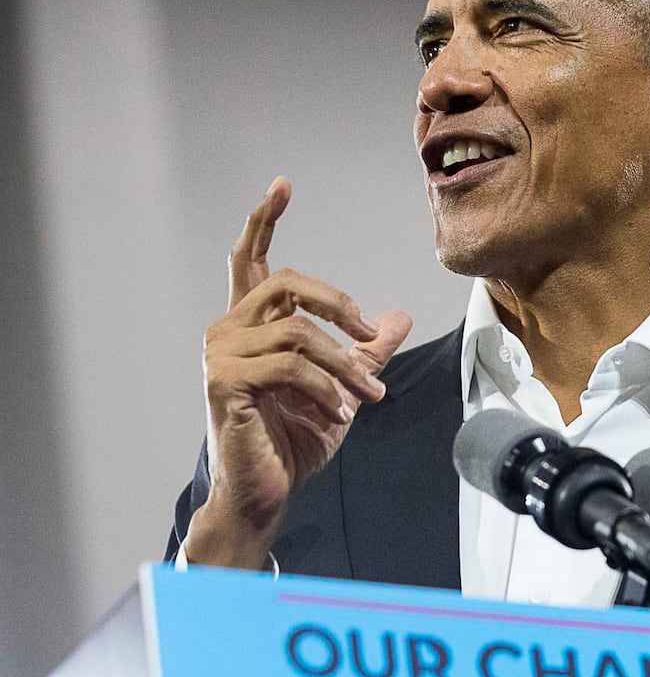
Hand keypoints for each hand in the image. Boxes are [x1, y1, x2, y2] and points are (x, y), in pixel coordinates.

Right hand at [183, 177, 412, 568]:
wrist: (266, 492)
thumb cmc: (295, 439)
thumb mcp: (343, 387)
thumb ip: (365, 351)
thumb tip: (399, 318)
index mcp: (250, 326)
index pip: (250, 260)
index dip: (264, 220)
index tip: (282, 184)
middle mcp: (228, 331)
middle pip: (288, 284)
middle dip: (338, 303)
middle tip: (369, 333)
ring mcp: (221, 355)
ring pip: (298, 331)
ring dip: (344, 364)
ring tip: (368, 395)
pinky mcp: (225, 382)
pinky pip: (290, 366)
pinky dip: (327, 388)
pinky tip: (340, 413)